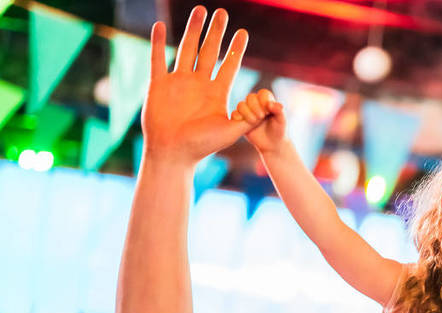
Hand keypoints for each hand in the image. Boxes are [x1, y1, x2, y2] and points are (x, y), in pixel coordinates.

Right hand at [141, 6, 252, 164]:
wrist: (173, 154)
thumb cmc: (202, 147)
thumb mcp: (231, 131)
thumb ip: (250, 118)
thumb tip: (269, 106)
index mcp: (216, 93)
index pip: (229, 65)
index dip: (236, 49)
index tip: (244, 33)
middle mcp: (198, 84)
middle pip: (209, 51)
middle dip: (216, 32)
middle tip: (222, 12)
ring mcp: (178, 82)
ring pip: (187, 49)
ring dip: (193, 29)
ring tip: (200, 9)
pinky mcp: (158, 85)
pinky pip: (157, 59)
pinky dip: (157, 42)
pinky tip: (160, 26)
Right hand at [232, 88, 286, 154]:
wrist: (272, 145)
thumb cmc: (279, 131)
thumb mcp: (282, 121)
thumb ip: (279, 111)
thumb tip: (270, 104)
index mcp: (267, 102)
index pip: (262, 93)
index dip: (263, 100)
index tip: (268, 111)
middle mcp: (256, 105)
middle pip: (250, 97)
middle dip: (255, 106)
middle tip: (261, 117)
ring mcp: (247, 112)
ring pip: (241, 105)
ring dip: (246, 112)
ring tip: (254, 122)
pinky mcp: (240, 120)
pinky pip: (234, 114)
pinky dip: (238, 118)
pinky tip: (246, 124)